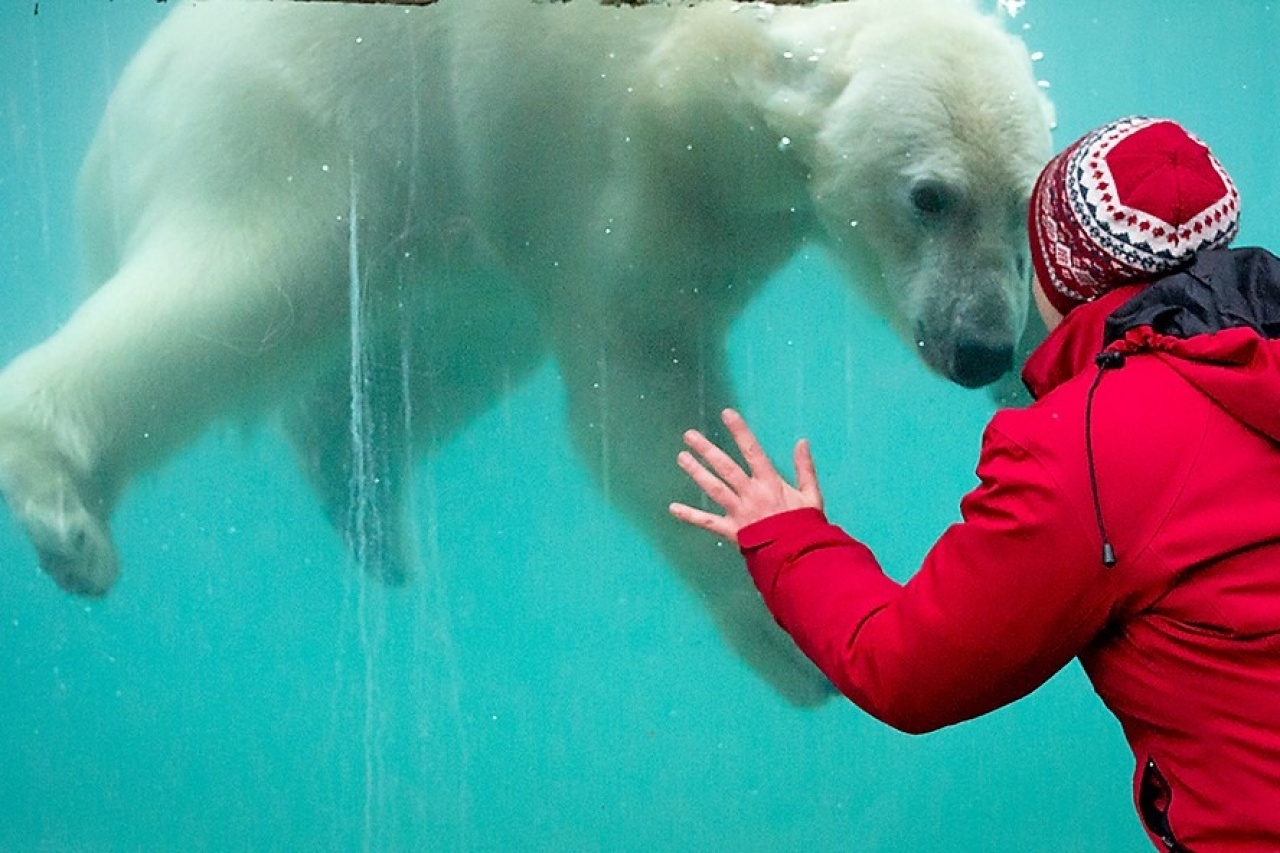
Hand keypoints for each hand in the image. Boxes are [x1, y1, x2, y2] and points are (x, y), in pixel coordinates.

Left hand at [669, 408, 822, 544]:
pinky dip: (690, 516)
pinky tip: (673, 508)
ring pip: (714, 489)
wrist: (799, 557)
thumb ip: (805, 468)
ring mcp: (739, 512)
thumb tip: (802, 442)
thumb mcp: (811, 495)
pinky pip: (708, 523)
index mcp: (770, 483)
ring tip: (681, 457)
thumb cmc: (805, 526)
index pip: (753, 451)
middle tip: (689, 435)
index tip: (727, 414)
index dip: (740, 431)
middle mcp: (752, 494)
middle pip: (726, 467)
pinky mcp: (732, 531)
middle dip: (707, 450)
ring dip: (697, 472)